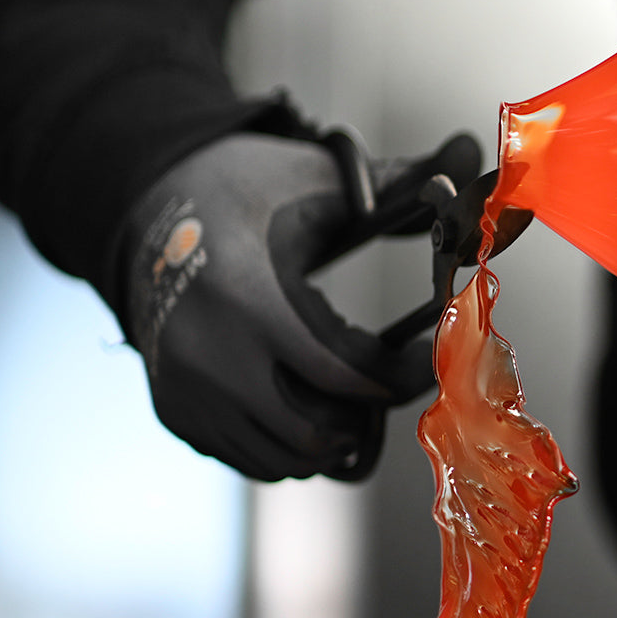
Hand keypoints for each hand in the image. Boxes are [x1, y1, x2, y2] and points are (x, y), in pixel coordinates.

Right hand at [124, 131, 479, 479]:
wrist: (144, 206)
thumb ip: (399, 181)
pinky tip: (308, 401)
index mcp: (246, 297)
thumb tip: (472, 158)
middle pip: (315, 432)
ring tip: (351, 394)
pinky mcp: (173, 410)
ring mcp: (185, 390)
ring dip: (331, 438)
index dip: (401, 376)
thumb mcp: (317, 181)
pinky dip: (289, 445)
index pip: (342, 373)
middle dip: (366, 414)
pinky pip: (248, 458)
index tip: (429, 359)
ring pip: (284, 459)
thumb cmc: (240, 190)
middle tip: (389, 381)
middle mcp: (208, 355)